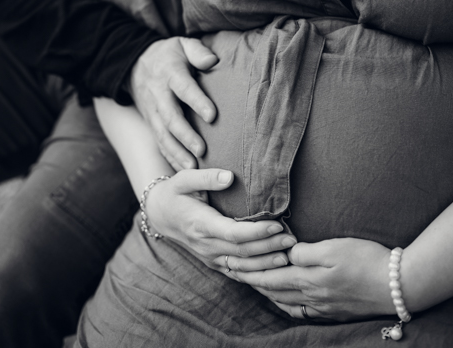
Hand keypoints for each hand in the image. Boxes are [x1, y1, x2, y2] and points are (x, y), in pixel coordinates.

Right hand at [129, 36, 217, 169]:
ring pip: (163, 135)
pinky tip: (184, 172)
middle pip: (171, 117)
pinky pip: (159, 143)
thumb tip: (212, 61)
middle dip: (186, 135)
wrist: (135, 64)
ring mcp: (153, 111)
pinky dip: (170, 158)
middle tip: (202, 150)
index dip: (197, 101)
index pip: (184, 88)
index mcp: (170, 74)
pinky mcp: (151, 123)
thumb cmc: (168, 55)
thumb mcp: (182, 44)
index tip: (212, 116)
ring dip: (177, 152)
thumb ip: (198, 51)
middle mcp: (160, 95)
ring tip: (193, 168)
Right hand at [145, 168, 296, 271]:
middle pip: (241, 251)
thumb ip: (206, 177)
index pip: (232, 233)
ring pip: (241, 266)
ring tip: (288, 256)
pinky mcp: (213, 262)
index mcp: (200, 224)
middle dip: (268, 247)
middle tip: (292, 240)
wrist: (161, 214)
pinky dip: (254, 274)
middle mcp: (205, 245)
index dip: (256, 232)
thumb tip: (229, 177)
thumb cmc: (175, 192)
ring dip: (265, 264)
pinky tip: (272, 271)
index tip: (277, 225)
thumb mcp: (184, 178)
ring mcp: (209, 256)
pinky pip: (236, 272)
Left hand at [227, 237, 392, 321]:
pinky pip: (300, 310)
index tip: (228, 261)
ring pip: (284, 301)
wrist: (398, 286)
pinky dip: (285, 304)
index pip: (268, 275)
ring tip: (250, 283)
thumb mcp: (334, 248)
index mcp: (308, 279)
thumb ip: (305, 252)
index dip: (246, 268)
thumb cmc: (366, 260)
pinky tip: (283, 301)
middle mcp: (311, 297)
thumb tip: (285, 254)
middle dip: (249, 279)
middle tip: (230, 270)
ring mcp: (323, 307)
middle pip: (272, 289)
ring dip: (264, 291)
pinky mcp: (334, 311)